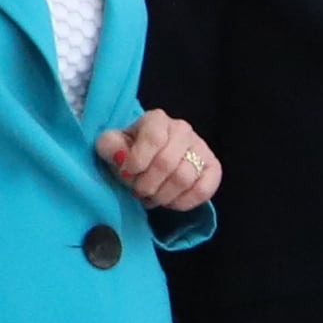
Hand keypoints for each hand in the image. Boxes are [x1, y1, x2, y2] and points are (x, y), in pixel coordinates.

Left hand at [95, 108, 218, 210]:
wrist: (150, 160)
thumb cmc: (129, 152)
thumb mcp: (111, 145)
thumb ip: (109, 146)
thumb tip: (121, 156)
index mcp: (157, 120)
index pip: (154, 139)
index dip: (138, 162)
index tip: (127, 174)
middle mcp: (182, 129)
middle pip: (167, 163)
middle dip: (147, 185)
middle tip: (138, 191)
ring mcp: (201, 148)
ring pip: (184, 178)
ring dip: (163, 196)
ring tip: (152, 197)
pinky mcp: (213, 168)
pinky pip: (203, 190)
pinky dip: (184, 202)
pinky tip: (170, 202)